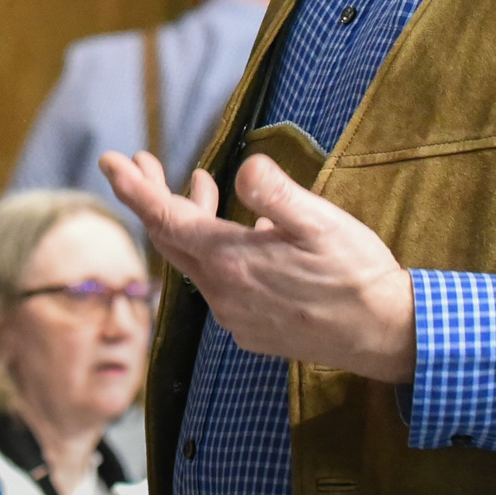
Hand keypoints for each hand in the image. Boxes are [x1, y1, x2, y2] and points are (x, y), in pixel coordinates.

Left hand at [99, 149, 415, 382]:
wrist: (386, 334)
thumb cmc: (358, 274)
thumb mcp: (321, 222)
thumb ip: (275, 194)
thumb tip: (242, 171)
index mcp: (233, 262)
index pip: (165, 219)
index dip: (134, 188)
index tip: (110, 160)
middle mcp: (223, 293)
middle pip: (170, 240)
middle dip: (153, 198)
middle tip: (144, 163)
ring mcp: (235, 316)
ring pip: (194, 263)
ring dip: (190, 222)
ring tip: (203, 184)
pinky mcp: (251, 329)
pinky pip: (217, 284)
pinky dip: (214, 252)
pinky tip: (243, 232)